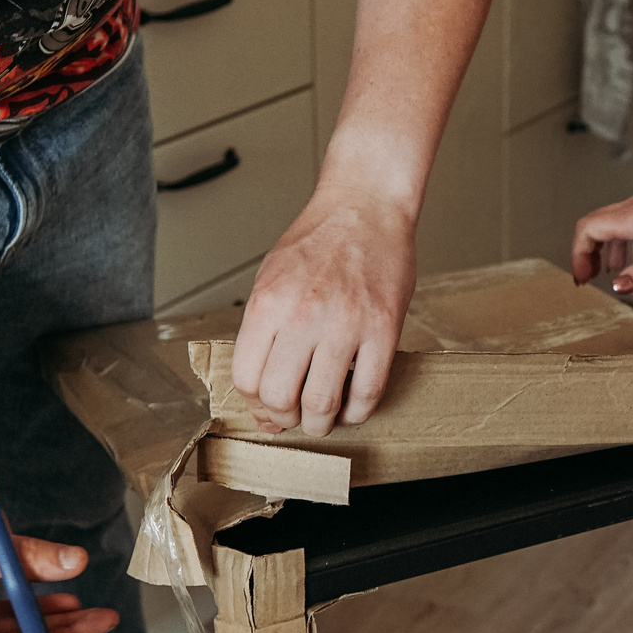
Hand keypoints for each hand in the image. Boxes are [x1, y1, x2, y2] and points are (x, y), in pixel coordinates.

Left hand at [234, 183, 418, 435]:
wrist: (365, 208)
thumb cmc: (319, 242)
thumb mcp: (270, 279)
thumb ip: (262, 332)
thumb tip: (262, 388)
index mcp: (268, 303)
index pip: (247, 379)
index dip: (255, 403)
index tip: (267, 407)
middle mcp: (303, 316)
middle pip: (280, 398)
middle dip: (284, 419)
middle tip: (293, 418)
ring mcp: (346, 324)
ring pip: (323, 403)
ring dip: (320, 424)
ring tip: (324, 419)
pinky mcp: (384, 329)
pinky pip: (369, 391)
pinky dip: (358, 411)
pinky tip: (353, 406)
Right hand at [570, 165, 632, 295]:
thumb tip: (619, 289)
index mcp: (631, 218)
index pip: (586, 231)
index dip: (578, 256)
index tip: (583, 278)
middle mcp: (632, 210)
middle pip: (594, 228)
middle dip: (586, 254)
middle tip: (588, 278)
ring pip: (613, 228)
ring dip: (607, 251)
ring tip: (611, 274)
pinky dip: (629, 246)